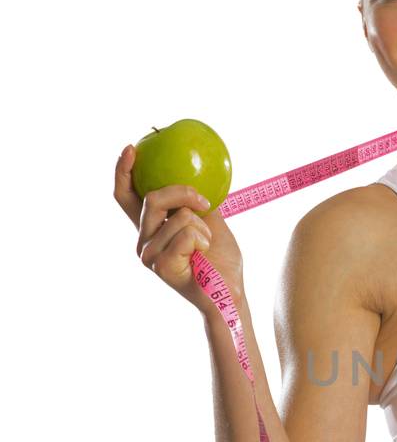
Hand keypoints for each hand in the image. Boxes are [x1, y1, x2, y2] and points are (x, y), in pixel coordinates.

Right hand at [114, 142, 244, 316]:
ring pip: (176, 216)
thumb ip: (194, 201)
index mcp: (150, 229)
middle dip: (181, 192)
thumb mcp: (207, 221)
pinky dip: (203, 238)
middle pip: (152, 199)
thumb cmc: (219, 261)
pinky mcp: (160, 265)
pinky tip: (204, 254)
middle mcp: (143, 241)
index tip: (132, 148)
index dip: (123, 171)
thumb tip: (197, 171)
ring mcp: (148, 254)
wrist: (230, 293)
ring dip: (201, 225)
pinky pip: (186, 232)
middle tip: (202, 201)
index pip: (125, 197)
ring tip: (206, 244)